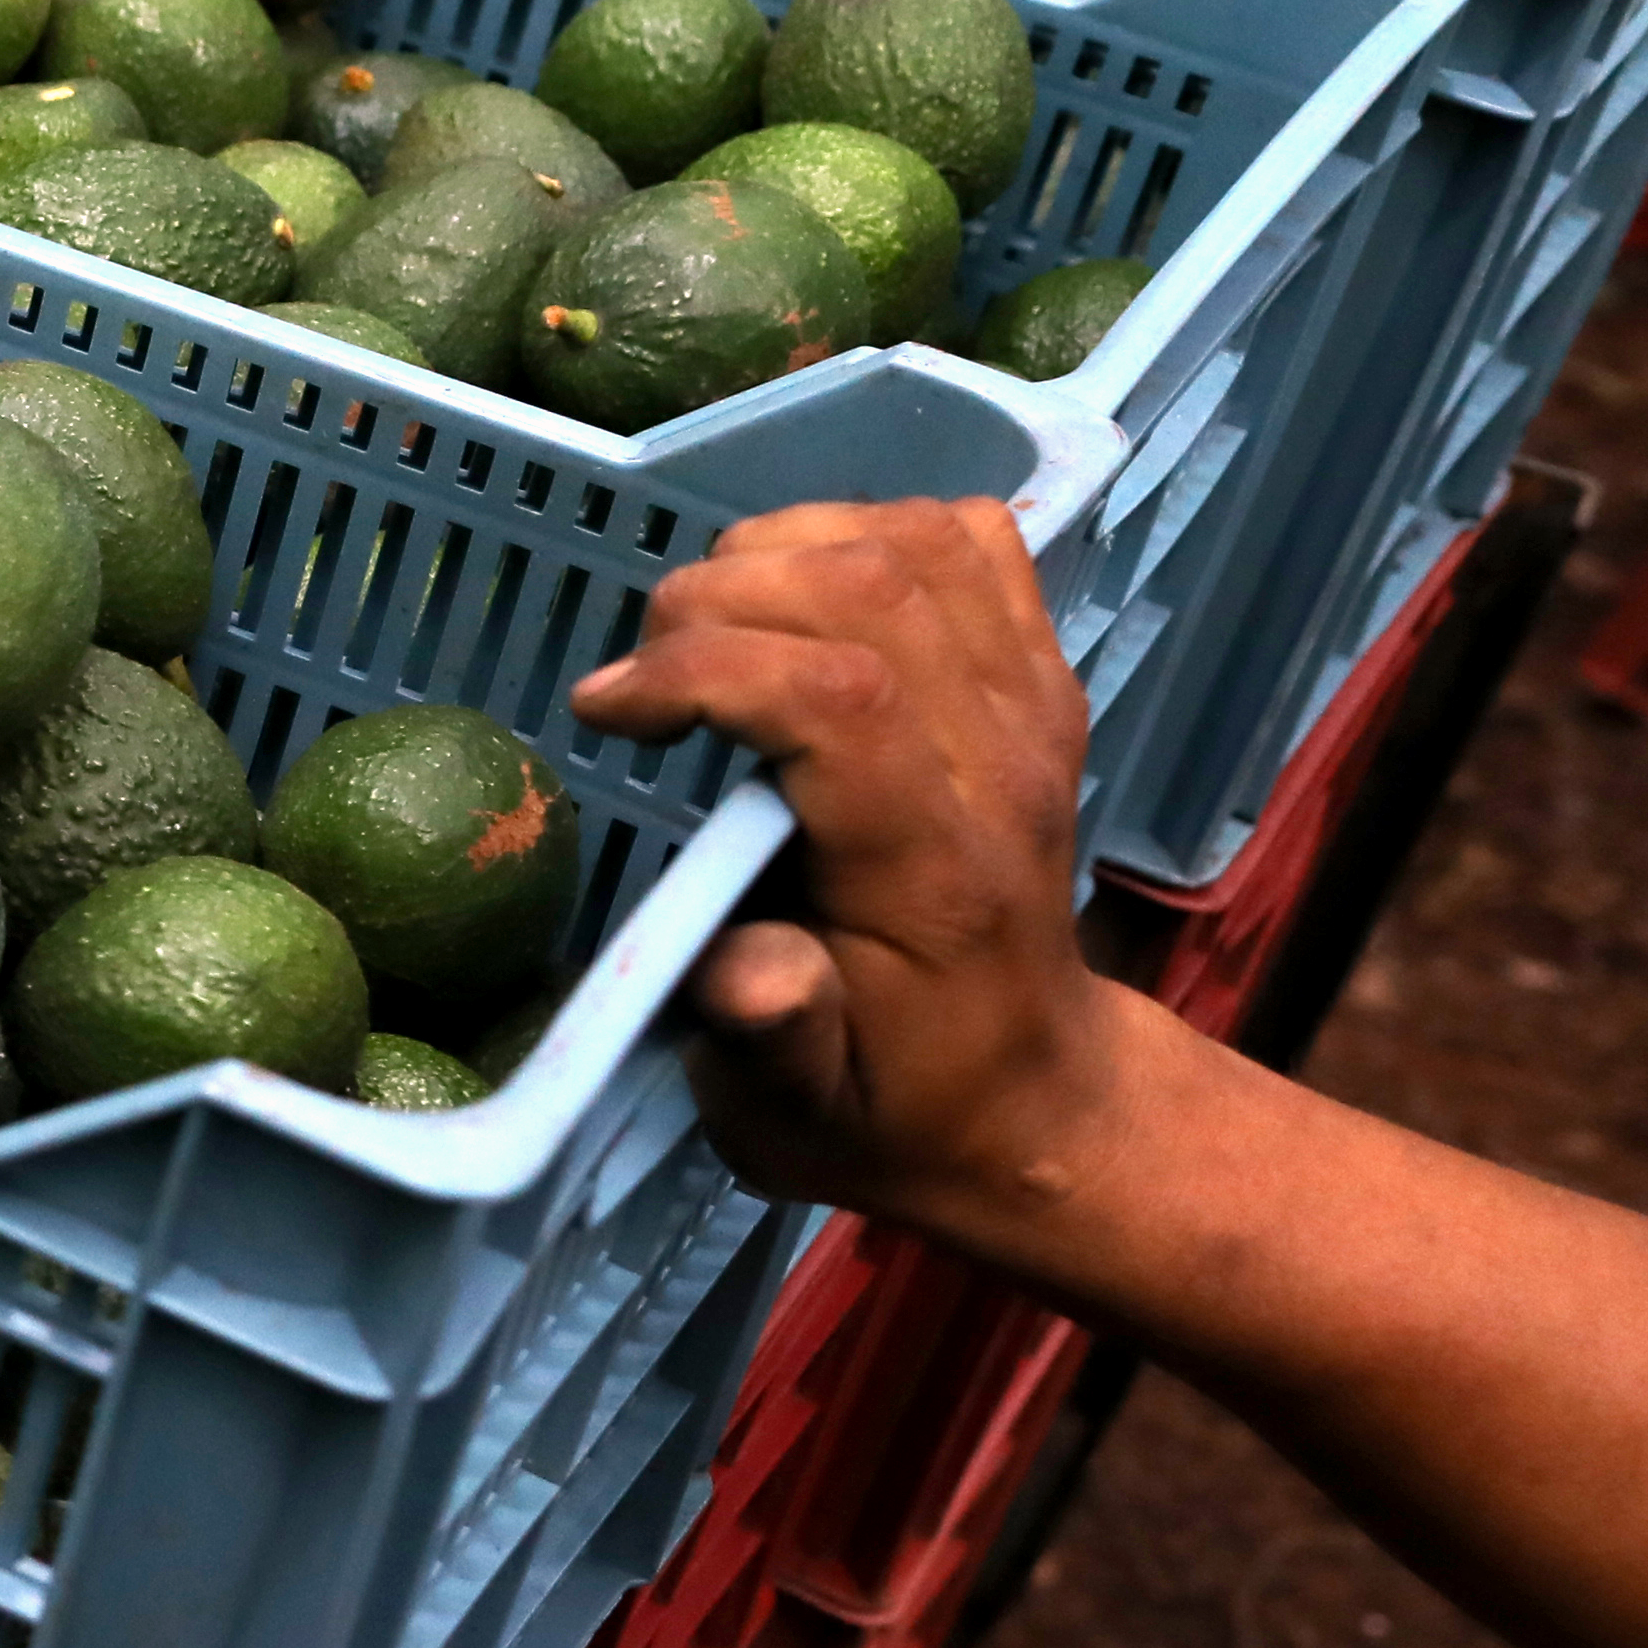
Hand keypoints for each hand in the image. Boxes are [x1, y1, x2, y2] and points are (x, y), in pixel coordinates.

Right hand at [563, 494, 1143, 1243]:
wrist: (1024, 1095)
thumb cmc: (883, 1102)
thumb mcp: (794, 1117)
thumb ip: (769, 1039)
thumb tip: (745, 970)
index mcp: (934, 870)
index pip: (839, 693)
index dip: (701, 667)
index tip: (608, 711)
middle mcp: (1000, 764)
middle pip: (871, 589)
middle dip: (718, 599)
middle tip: (646, 672)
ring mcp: (1034, 707)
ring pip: (914, 543)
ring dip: (782, 552)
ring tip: (709, 629)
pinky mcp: (1040, 677)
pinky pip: (969, 542)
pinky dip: (871, 531)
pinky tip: (806, 594)